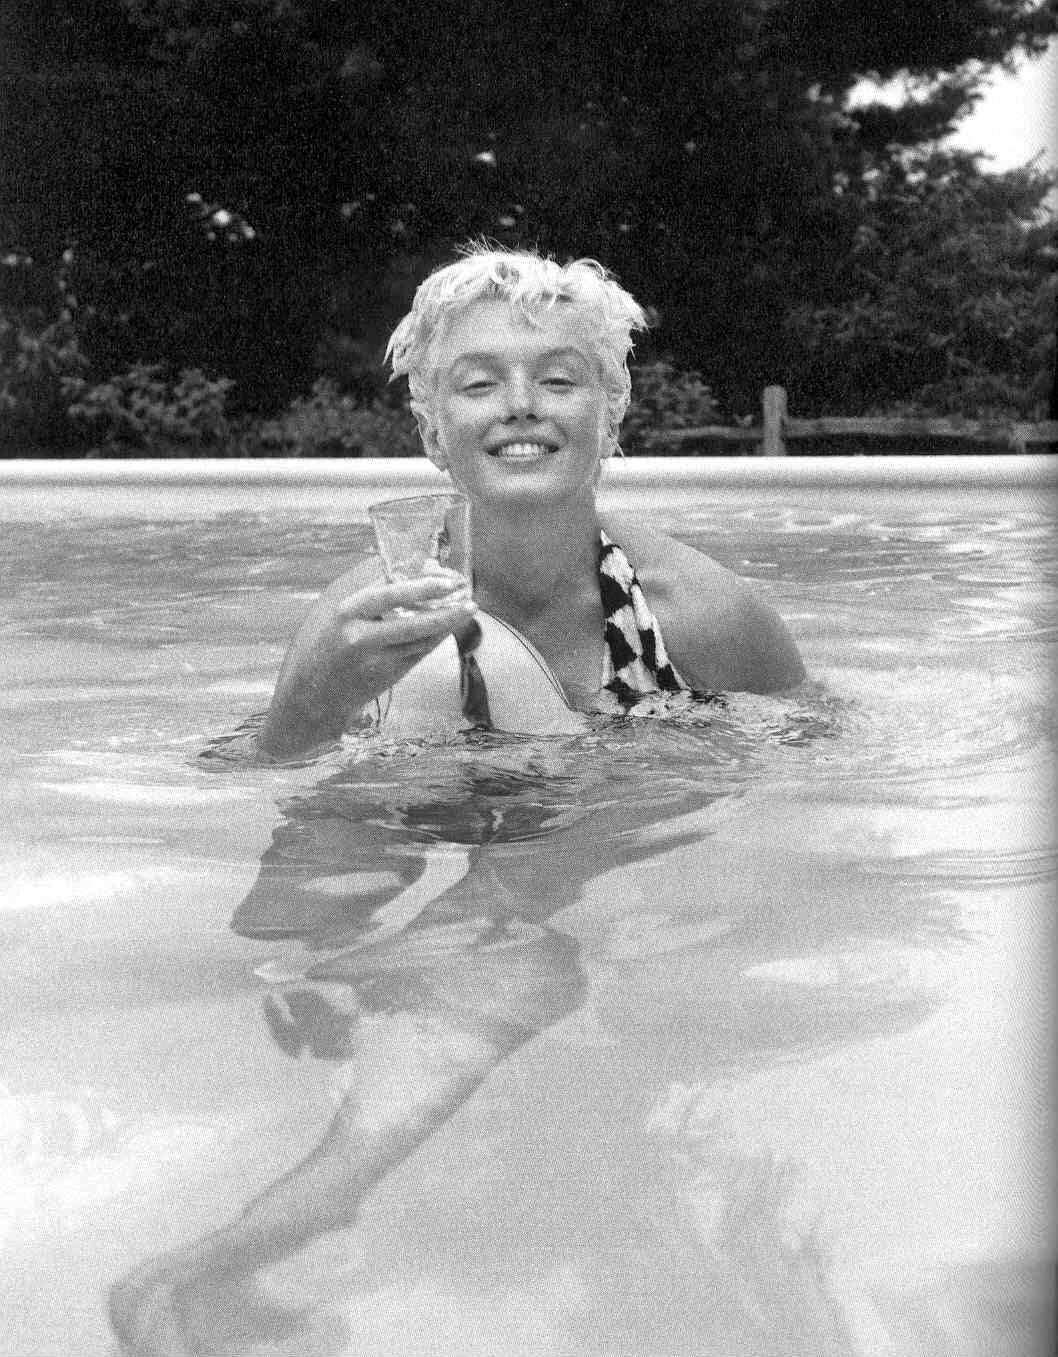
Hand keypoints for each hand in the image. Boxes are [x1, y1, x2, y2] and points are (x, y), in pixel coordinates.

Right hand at [258, 565, 476, 758]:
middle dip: (442, 607)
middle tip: (466, 594)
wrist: (311, 697)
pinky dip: (435, 638)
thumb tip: (405, 568)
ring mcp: (376, 661)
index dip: (418, 582)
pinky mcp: (388, 677)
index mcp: (345, 614)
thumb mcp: (331, 611)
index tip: (442, 572)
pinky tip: (449, 626)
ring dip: (447, 623)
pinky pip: (418, 653)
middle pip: (410, 620)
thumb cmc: (320, 647)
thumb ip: (364, 589)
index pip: (387, 591)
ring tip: (468, 607)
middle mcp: (360, 638)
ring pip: (420, 640)